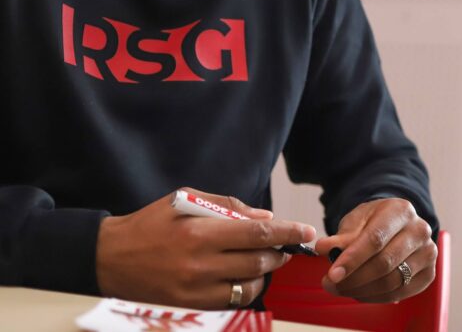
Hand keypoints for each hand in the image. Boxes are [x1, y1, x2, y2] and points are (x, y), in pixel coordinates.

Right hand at [95, 188, 315, 308]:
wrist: (108, 259)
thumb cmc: (150, 223)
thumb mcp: (186, 200)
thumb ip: (228, 206)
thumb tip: (265, 216)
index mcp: (200, 231)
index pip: (257, 233)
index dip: (287, 232)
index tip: (307, 231)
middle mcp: (200, 263)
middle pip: (258, 260)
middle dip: (280, 252)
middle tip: (286, 246)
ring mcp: (195, 289)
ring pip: (249, 284)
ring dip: (266, 272)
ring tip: (266, 260)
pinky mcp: (191, 307)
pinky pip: (233, 301)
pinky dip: (247, 289)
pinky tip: (246, 276)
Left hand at [314, 198, 435, 302]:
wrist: (397, 226)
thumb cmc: (375, 222)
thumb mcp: (356, 221)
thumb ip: (341, 236)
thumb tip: (323, 247)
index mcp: (401, 210)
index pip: (376, 239)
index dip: (353, 259)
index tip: (332, 274)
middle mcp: (420, 230)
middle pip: (385, 262)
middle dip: (353, 278)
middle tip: (330, 284)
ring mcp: (428, 253)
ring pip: (392, 281)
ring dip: (361, 290)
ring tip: (342, 288)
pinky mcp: (429, 273)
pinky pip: (399, 293)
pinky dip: (375, 297)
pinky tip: (360, 291)